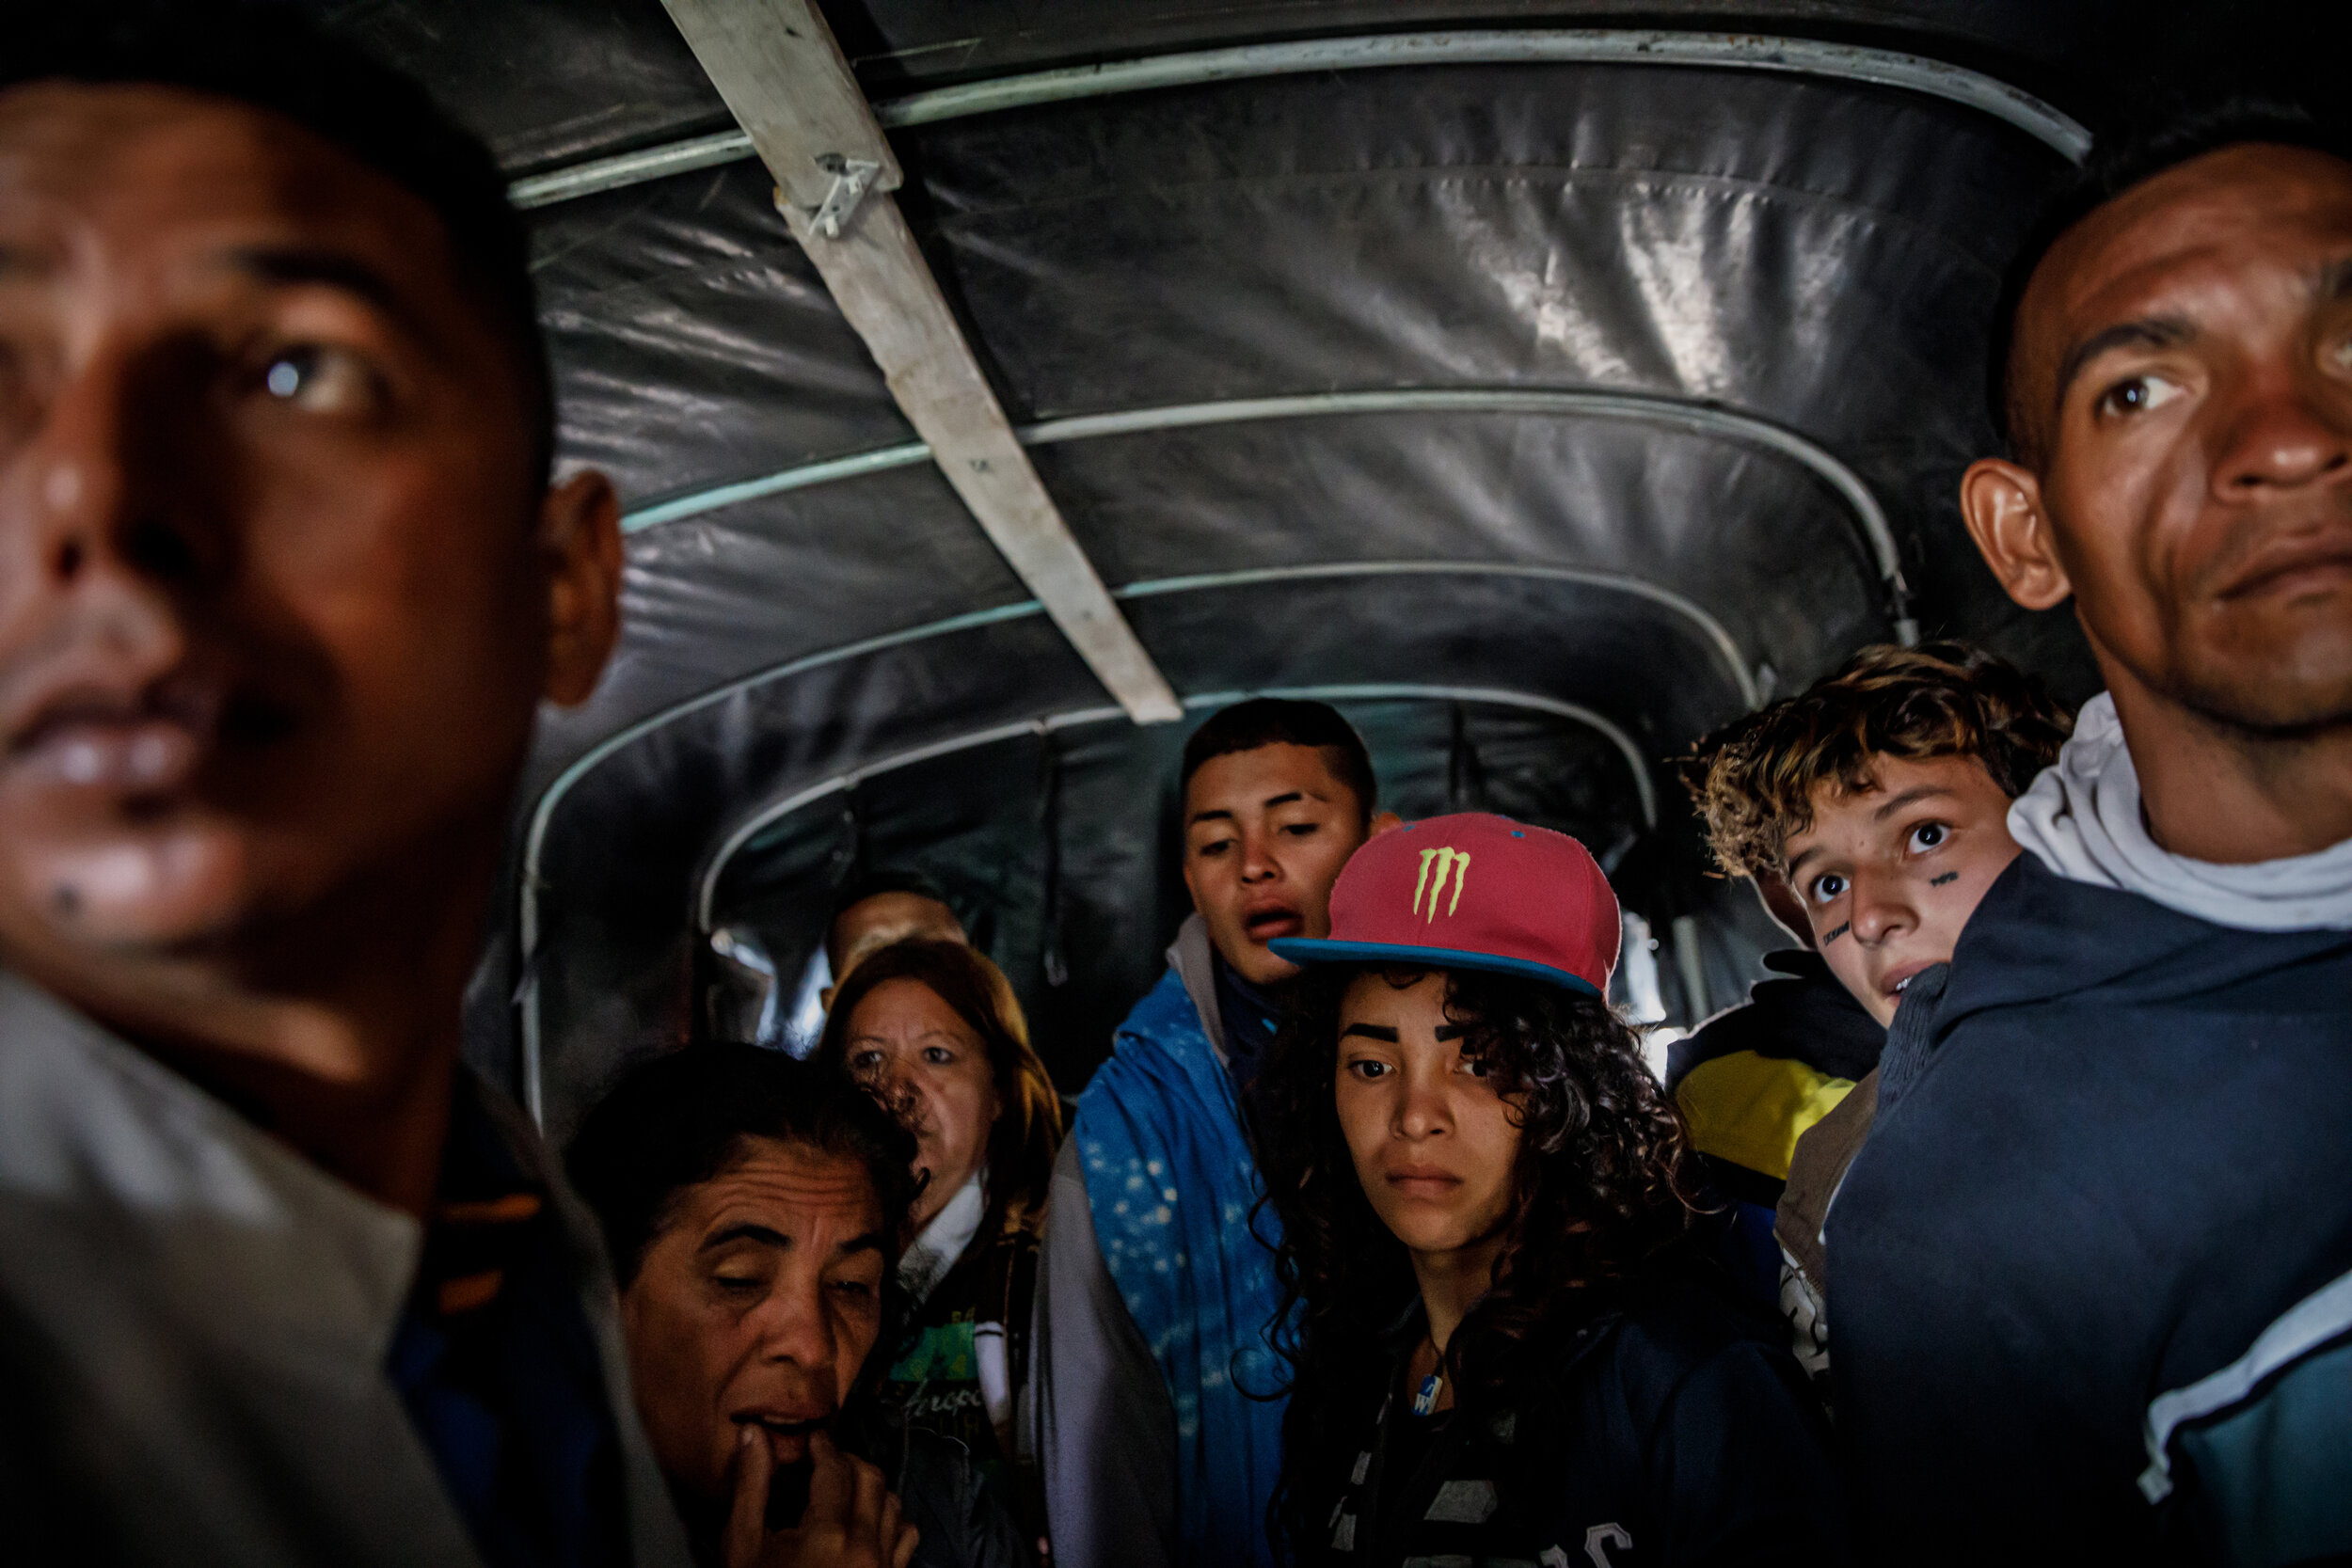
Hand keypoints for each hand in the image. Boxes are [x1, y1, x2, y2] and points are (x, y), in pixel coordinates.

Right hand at [725, 1427, 919, 1567]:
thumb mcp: (744, 1546)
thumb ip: (751, 1487)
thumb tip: (755, 1434)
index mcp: (827, 1533)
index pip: (835, 1468)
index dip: (823, 1447)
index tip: (814, 1441)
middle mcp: (864, 1546)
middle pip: (870, 1478)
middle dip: (847, 1462)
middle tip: (825, 1463)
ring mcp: (883, 1566)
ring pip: (892, 1503)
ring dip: (871, 1488)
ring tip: (844, 1490)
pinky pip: (906, 1537)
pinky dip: (892, 1520)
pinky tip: (868, 1522)